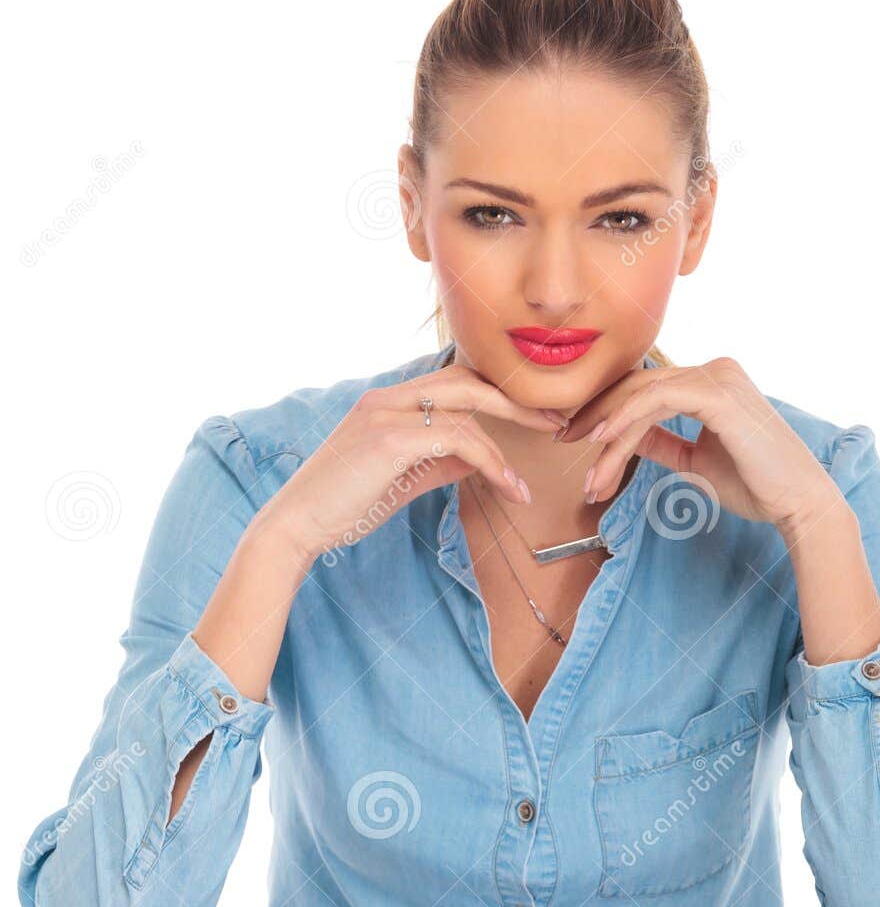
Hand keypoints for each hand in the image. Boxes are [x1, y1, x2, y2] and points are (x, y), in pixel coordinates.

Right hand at [263, 365, 559, 563]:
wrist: (297, 525)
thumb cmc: (344, 504)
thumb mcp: (402, 478)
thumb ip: (440, 461)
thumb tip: (479, 458)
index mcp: (387, 400)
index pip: (454, 381)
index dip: (497, 395)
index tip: (533, 416)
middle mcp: (387, 397)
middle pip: (467, 381)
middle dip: (515, 402)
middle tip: (555, 423)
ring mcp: (386, 413)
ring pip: (466, 412)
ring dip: (504, 448)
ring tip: (524, 485)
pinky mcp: (389, 439)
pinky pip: (457, 440)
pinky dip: (489, 462)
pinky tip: (506, 487)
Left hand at [563, 356, 840, 530]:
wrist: (796, 503)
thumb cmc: (756, 485)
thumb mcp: (695, 461)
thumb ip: (662, 442)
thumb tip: (625, 435)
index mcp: (711, 381)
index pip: (645, 387)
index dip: (607, 410)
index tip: (577, 438)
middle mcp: (714, 369)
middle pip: (637, 385)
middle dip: (596, 416)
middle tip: (563, 442)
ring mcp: (718, 376)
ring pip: (641, 396)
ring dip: (608, 434)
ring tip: (590, 470)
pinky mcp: (717, 393)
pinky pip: (657, 400)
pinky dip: (627, 419)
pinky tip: (606, 441)